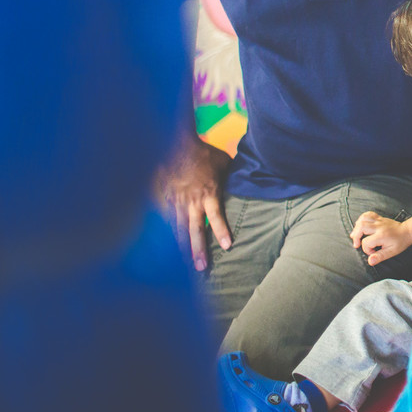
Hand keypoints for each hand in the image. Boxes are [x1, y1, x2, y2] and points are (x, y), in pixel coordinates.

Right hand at [156, 134, 230, 270]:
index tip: (227, 246)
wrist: (175, 143)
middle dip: (197, 250)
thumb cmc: (204, 152)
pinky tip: (167, 247)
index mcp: (208, 193)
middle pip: (194, 230)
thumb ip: (231, 177)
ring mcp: (176, 201)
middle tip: (200, 268)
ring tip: (182, 264)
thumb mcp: (224, 163)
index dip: (221, 231)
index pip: (216, 216)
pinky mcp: (164, 199)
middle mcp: (191, 201)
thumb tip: (246, 181)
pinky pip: (167, 219)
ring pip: (178, 228)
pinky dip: (167, 233)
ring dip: (181, 247)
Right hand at [350, 211, 411, 265]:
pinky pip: (368, 214)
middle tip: (356, 244)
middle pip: (361, 227)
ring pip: (363, 219)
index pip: (366, 242)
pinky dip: (361, 219)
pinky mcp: (379, 218)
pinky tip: (360, 225)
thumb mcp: (391, 252)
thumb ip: (380, 256)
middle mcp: (379, 227)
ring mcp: (379, 221)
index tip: (372, 252)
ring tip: (355, 235)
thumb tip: (370, 261)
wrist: (408, 231)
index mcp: (381, 236)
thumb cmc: (400, 242)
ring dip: (356, 227)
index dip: (366, 250)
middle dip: (356, 237)